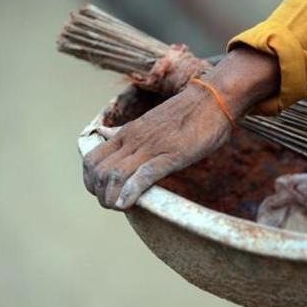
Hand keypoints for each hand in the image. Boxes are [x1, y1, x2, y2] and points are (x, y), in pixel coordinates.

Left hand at [83, 47, 278, 209]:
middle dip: (99, 192)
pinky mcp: (171, 155)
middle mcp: (134, 139)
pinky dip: (130, 192)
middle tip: (112, 203)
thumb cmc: (188, 112)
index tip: (103, 192)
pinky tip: (128, 205)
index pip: (92, 158)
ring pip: (114, 175)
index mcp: (129, 132)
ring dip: (111, 197)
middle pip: (98, 170)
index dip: (91, 180)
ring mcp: (151, 147)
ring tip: (119, 208)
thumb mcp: (150, 121)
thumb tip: (104, 134)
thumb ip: (127, 132)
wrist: (214, 98)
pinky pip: (143, 176)